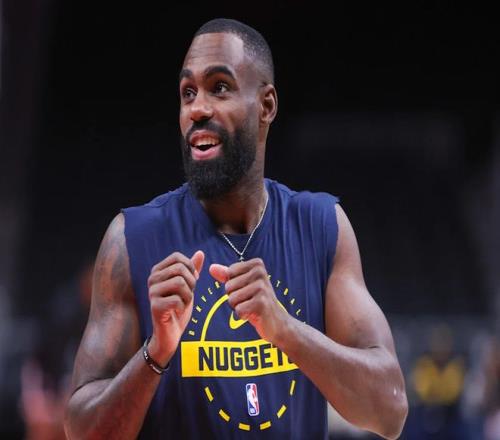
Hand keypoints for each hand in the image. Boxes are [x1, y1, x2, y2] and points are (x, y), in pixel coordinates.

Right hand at [148, 250, 203, 364]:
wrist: (169, 333)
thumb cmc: (178, 307)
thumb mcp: (187, 286)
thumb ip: (192, 269)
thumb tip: (200, 253)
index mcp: (158, 271)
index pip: (178, 257)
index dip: (190, 269)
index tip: (191, 282)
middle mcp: (152, 279)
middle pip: (180, 269)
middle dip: (191, 283)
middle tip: (187, 295)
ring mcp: (151, 292)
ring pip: (180, 283)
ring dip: (188, 296)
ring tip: (182, 303)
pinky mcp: (155, 306)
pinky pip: (178, 299)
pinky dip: (184, 307)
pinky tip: (178, 312)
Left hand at [209, 258, 289, 343]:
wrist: (277, 322)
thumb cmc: (258, 301)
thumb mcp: (242, 285)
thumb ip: (227, 275)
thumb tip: (212, 268)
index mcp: (257, 264)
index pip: (228, 274)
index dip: (233, 286)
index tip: (248, 290)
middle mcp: (260, 273)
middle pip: (228, 286)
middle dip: (235, 297)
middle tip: (250, 300)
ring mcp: (262, 287)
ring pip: (232, 298)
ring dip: (239, 307)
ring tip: (252, 307)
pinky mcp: (261, 303)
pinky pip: (238, 310)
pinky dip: (243, 315)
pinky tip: (255, 314)